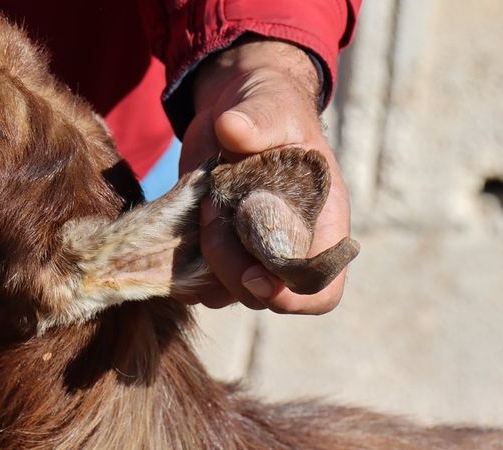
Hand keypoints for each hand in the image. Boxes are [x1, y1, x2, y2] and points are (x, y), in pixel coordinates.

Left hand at [179, 36, 350, 313]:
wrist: (236, 110)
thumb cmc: (270, 107)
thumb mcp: (271, 107)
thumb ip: (259, 120)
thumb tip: (233, 129)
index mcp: (321, 225)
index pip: (319, 288)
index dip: (292, 296)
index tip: (256, 277)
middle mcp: (287, 249)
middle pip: (261, 295)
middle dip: (229, 264)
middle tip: (215, 208)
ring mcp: (247, 253)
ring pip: (223, 291)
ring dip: (203, 259)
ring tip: (206, 204)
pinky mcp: (214, 248)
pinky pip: (194, 278)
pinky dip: (181, 258)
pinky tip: (185, 216)